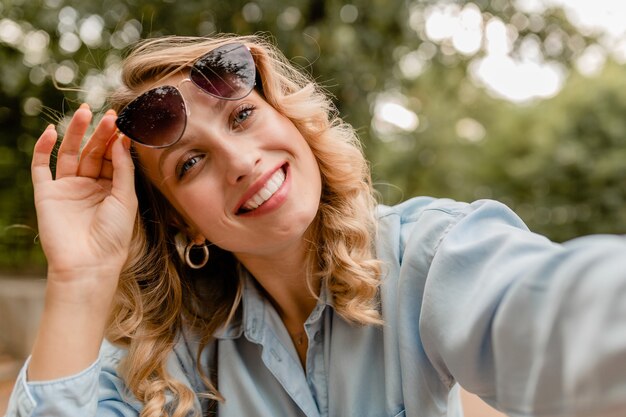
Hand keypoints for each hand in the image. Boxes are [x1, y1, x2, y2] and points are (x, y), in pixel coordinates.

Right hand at [31, 104, 136, 289]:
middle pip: (94, 153)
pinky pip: (42, 167)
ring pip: (70, 154)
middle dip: (100, 134)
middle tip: (108, 116)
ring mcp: (67, 189)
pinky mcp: (46, 194)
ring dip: (76, 134)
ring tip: (84, 113)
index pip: (113, 158)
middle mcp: (89, 186)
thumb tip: (121, 139)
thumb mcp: (126, 198)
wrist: (88, 263)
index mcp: (111, 189)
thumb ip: (123, 168)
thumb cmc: (113, 235)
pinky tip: (51, 132)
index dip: (116, 141)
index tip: (122, 122)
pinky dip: (43, 149)